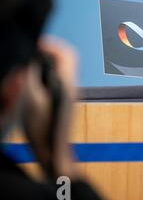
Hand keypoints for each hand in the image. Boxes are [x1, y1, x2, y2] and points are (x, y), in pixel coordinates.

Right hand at [22, 37, 79, 179]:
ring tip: (16, 88)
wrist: (53, 154)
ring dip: (32, 76)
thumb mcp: (32, 99)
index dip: (51, 46)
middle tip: (20, 72)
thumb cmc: (43, 129)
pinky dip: (32, 88)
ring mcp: (66, 95)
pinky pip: (46, 87)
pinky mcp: (59, 103)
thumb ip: (33, 75)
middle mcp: (70, 86)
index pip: (67, 53)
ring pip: (49, 74)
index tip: (33, 46)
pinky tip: (20, 98)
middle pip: (57, 62)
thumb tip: (33, 59)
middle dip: (36, 63)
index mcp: (66, 82)